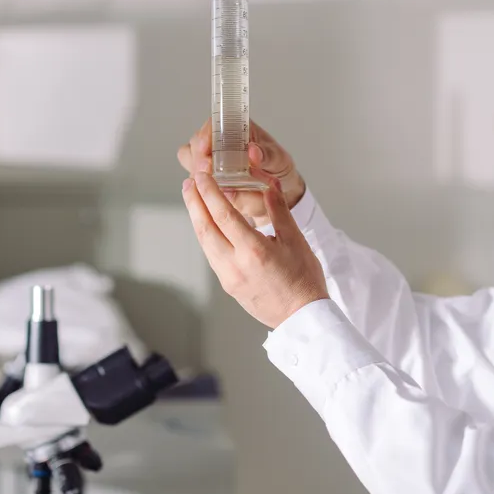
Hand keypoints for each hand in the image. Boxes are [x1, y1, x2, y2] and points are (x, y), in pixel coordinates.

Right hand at [176, 119, 305, 228]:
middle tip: (207, 171)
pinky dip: (204, 192)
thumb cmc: (278, 169)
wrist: (279, 192)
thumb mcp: (279, 160)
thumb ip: (268, 155)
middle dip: (197, 160)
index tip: (205, 149)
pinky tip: (217, 196)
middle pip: (194, 146)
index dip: (205, 136)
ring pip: (191, 166)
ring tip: (215, 186)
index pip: (212, 125)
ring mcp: (211, 163)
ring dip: (199, 176)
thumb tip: (253, 152)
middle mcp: (218, 144)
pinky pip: (198, 186)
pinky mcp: (209, 182)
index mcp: (236, 129)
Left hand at [182, 167, 327, 328]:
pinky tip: (207, 225)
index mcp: (254, 251)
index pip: (223, 214)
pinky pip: (211, 255)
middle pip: (205, 228)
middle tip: (189, 182)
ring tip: (193, 199)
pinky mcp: (228, 285)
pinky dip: (206, 235)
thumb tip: (270, 184)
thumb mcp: (295, 240)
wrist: (302, 316)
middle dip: (194, 202)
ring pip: (205, 242)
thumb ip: (279, 210)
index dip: (209, 192)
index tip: (201, 176)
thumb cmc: (304, 280)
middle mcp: (236, 265)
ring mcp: (228, 277)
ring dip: (197, 218)